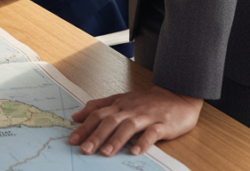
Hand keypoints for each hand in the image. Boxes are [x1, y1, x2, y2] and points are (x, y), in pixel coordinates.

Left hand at [69, 85, 201, 156]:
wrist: (177, 96)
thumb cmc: (146, 102)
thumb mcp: (120, 100)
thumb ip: (98, 107)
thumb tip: (75, 116)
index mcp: (119, 104)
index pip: (98, 114)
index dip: (84, 126)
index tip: (72, 140)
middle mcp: (130, 109)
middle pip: (110, 121)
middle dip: (96, 135)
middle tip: (84, 150)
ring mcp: (146, 116)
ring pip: (129, 126)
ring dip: (116, 139)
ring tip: (105, 153)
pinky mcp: (162, 124)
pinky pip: (152, 133)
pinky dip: (144, 142)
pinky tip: (136, 151)